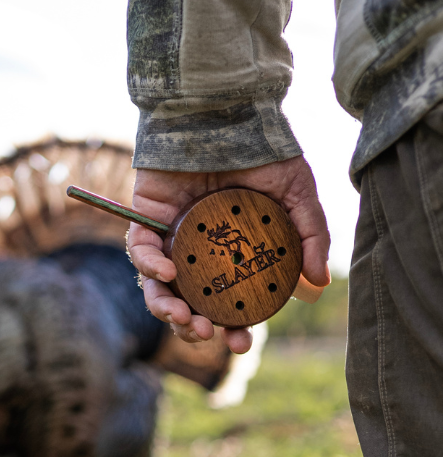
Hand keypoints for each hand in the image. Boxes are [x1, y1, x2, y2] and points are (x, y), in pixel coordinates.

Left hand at [127, 156, 330, 353]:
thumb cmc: (263, 152)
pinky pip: (139, 248)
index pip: (229, 298)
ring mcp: (172, 234)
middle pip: (190, 299)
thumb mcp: (297, 195)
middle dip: (195, 327)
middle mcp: (201, 249)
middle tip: (208, 334)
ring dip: (166, 309)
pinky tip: (168, 273)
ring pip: (158, 285)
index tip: (240, 343)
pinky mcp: (147, 216)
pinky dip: (150, 265)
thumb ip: (309, 236)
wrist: (228, 112)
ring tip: (185, 320)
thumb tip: (318, 284)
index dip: (234, 325)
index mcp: (233, 252)